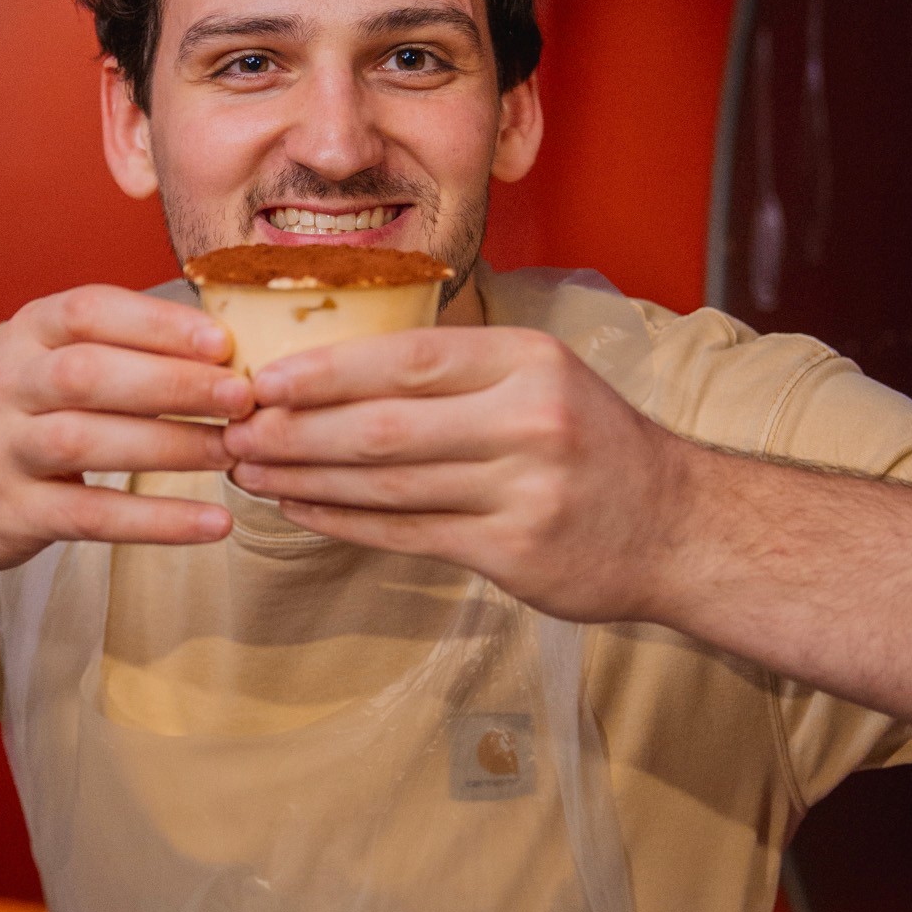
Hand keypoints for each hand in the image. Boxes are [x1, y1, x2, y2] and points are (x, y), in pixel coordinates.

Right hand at [0, 287, 253, 569]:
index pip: (89, 312)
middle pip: (87, 374)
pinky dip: (157, 521)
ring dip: (168, 446)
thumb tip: (226, 347)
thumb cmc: (19, 409)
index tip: (221, 340)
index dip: (156, 324)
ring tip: (233, 451)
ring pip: (86, 442)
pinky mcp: (16, 513)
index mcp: (28, 333)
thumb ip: (119, 346)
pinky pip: (92, 517)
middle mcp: (9, 384)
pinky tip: (213, 522)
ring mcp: (6, 450)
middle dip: (171, 382)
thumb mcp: (48, 357)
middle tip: (241, 396)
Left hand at [224, 327, 686, 623]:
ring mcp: (524, 491)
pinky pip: (406, 534)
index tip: (262, 380)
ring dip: (306, 478)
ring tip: (251, 471)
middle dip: (297, 430)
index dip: (327, 371)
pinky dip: (343, 521)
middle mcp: (528, 420)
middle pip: (385, 425)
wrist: (676, 527)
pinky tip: (300, 509)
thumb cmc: (589, 443)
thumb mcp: (538, 378)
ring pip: (388, 484)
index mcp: (527, 361)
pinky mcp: (514, 553)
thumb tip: (331, 368)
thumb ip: (454, 373)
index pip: (409, 358)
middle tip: (235, 432)